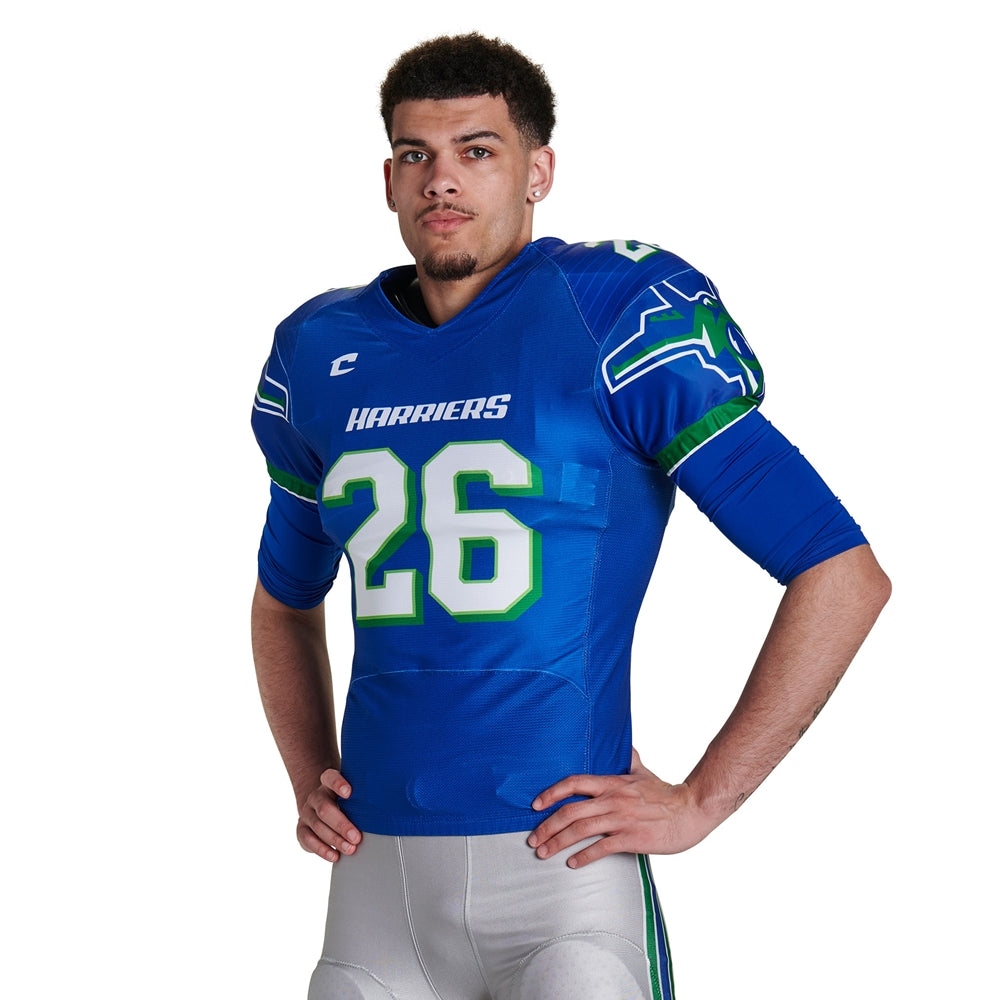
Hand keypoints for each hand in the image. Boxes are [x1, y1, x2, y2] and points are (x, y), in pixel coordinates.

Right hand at [296, 769, 361, 861]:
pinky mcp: (301, 829)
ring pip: (317, 825)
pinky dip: (321, 849)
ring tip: (350, 849)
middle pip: (324, 808)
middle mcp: (315, 797)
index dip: (337, 783)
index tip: (349, 792)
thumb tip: (394, 801)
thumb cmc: (345, 800)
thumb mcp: (352, 792)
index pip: (329, 777)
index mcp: (327, 784)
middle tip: (357, 837)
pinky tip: (334, 855)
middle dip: (341, 824)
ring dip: (335, 839)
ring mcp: (307, 813)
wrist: (319, 804)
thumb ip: (364, 794)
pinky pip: (308, 839)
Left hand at [527, 749, 717, 867]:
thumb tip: (625, 747)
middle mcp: (612, 799)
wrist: (691, 809)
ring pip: (580, 830)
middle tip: (533, 839)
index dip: (551, 793)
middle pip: (570, 811)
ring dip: (558, 842)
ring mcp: (621, 819)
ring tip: (543, 853)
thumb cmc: (667, 793)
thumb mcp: (643, 772)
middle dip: (547, 826)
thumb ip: (629, 760)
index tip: (535, 805)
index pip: (573, 783)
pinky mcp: (632, 838)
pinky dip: (584, 856)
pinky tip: (572, 863)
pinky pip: (601, 848)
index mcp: (612, 783)